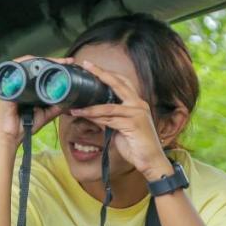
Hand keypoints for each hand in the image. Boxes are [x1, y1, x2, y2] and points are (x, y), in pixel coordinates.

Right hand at [0, 55, 73, 146]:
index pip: (41, 71)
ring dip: (40, 60)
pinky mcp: (7, 87)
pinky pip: (14, 72)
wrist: (10, 137)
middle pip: (34, 65)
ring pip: (25, 64)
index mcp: (29, 88)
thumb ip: (55, 107)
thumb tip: (69, 101)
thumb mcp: (45, 115)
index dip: (54, 66)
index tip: (68, 64)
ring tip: (55, 61)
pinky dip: (22, 64)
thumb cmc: (24, 126)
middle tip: (65, 61)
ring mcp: (13, 84)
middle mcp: (20, 83)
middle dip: (51, 61)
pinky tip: (34, 62)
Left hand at [69, 59, 171, 179]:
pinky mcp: (133, 124)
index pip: (122, 82)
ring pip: (108, 105)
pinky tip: (83, 115)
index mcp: (137, 103)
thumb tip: (91, 112)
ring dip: (89, 106)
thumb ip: (108, 118)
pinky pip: (109, 118)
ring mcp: (137, 113)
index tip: (92, 67)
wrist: (151, 161)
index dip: (107, 74)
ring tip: (74, 105)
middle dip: (101, 73)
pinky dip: (94, 117)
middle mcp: (139, 104)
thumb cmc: (136, 145)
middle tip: (86, 64)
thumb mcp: (119, 128)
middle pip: (118, 83)